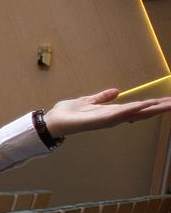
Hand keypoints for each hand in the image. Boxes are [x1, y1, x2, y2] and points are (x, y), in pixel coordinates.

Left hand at [45, 89, 170, 137]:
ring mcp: (108, 119)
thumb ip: (102, 97)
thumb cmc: (68, 113)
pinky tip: (144, 106)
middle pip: (142, 111)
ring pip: (135, 113)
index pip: (138, 107)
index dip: (154, 104)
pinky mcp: (100, 120)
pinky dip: (132, 110)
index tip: (169, 101)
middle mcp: (113, 117)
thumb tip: (115, 91)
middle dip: (160, 107)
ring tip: (169, 104)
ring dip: (152, 108)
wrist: (53, 121)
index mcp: (112, 112)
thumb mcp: (88, 100)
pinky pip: (119, 114)